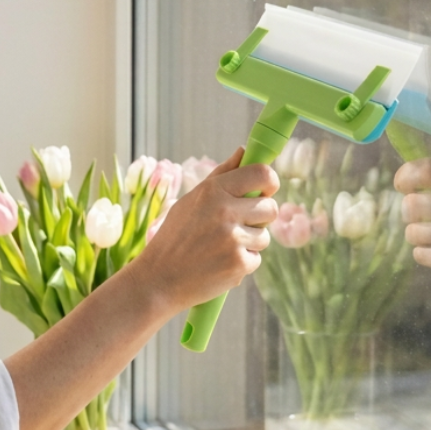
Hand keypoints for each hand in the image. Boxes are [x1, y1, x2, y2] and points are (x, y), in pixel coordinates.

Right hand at [137, 147, 277, 311]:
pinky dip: (242, 261)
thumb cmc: (175, 236)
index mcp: (213, 191)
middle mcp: (225, 211)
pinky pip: (256, 258)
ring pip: (264, 236)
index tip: (264, 190)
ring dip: (249, 241)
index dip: (269, 181)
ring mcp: (233, 239)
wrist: (159, 278)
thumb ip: (221, 175)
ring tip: (220, 246)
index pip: (262, 173)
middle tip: (237, 224)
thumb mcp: (191, 200)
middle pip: (271, 207)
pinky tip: (219, 262)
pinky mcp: (239, 263)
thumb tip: (244, 151)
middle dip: (260, 216)